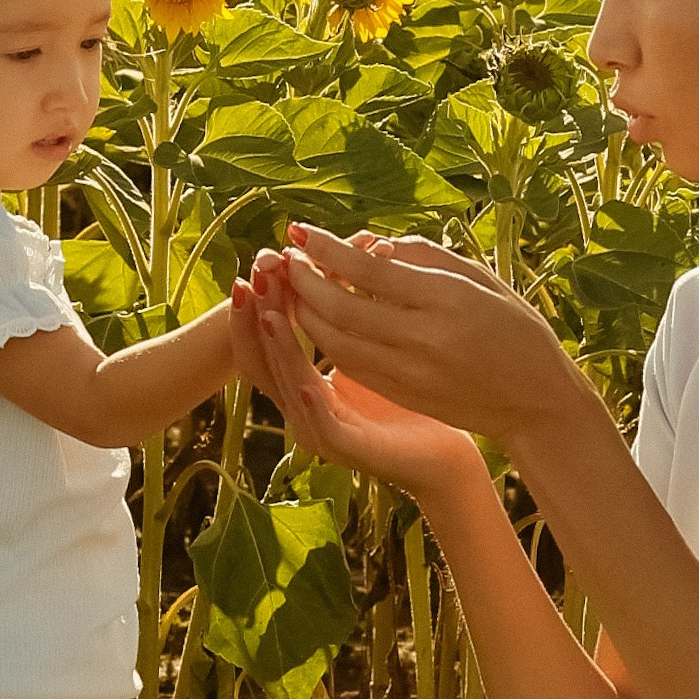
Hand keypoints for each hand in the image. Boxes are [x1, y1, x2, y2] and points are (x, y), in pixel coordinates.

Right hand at [231, 246, 489, 505]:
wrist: (448, 452)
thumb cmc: (418, 396)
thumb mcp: (385, 343)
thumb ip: (363, 309)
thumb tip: (366, 246)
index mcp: (308, 379)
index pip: (270, 339)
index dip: (260, 304)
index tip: (258, 265)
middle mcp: (307, 405)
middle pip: (264, 361)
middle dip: (254, 319)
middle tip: (249, 279)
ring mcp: (324, 429)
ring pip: (288, 389)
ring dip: (278, 352)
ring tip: (269, 316)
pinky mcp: (350, 450)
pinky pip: (322, 427)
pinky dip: (312, 404)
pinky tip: (308, 381)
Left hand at [267, 224, 583, 455]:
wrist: (536, 402)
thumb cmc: (516, 330)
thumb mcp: (481, 279)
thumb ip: (426, 256)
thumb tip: (373, 244)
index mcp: (448, 299)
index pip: (368, 270)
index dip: (325, 248)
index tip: (298, 230)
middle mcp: (425, 337)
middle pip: (341, 307)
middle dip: (304, 280)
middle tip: (287, 258)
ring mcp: (411, 371)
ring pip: (336, 341)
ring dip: (306, 313)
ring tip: (294, 287)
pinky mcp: (403, 394)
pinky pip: (350, 365)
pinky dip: (326, 341)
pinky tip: (317, 321)